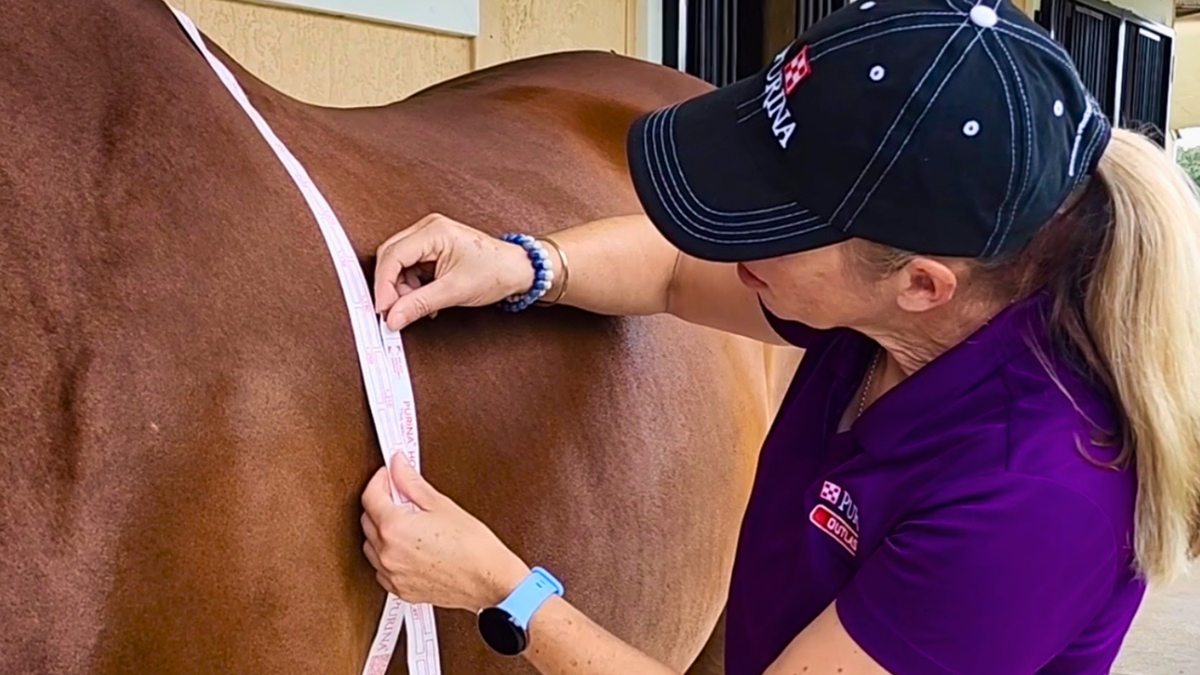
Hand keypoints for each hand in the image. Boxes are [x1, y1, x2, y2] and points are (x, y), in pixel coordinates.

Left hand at [360, 458, 531, 611]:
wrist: (489, 581)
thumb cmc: (473, 547)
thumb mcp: (441, 505)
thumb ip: (412, 482)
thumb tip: (398, 466)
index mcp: (394, 527)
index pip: (370, 496)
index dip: (379, 480)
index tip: (388, 475)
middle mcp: (387, 552)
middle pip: (367, 519)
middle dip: (380, 503)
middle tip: (400, 494)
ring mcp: (391, 573)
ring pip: (370, 544)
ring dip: (380, 529)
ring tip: (405, 521)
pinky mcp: (399, 588)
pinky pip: (380, 567)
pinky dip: (387, 554)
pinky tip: (406, 545)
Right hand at [374, 213, 536, 329]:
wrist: (518, 270)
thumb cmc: (496, 272)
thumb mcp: (454, 291)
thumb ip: (419, 304)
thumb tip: (393, 317)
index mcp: (434, 231)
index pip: (393, 256)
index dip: (384, 285)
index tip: (384, 309)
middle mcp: (428, 229)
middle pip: (391, 257)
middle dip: (391, 287)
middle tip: (395, 311)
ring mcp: (430, 237)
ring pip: (398, 264)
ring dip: (403, 289)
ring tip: (419, 306)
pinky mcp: (433, 248)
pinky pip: (410, 267)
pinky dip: (412, 286)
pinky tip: (425, 299)